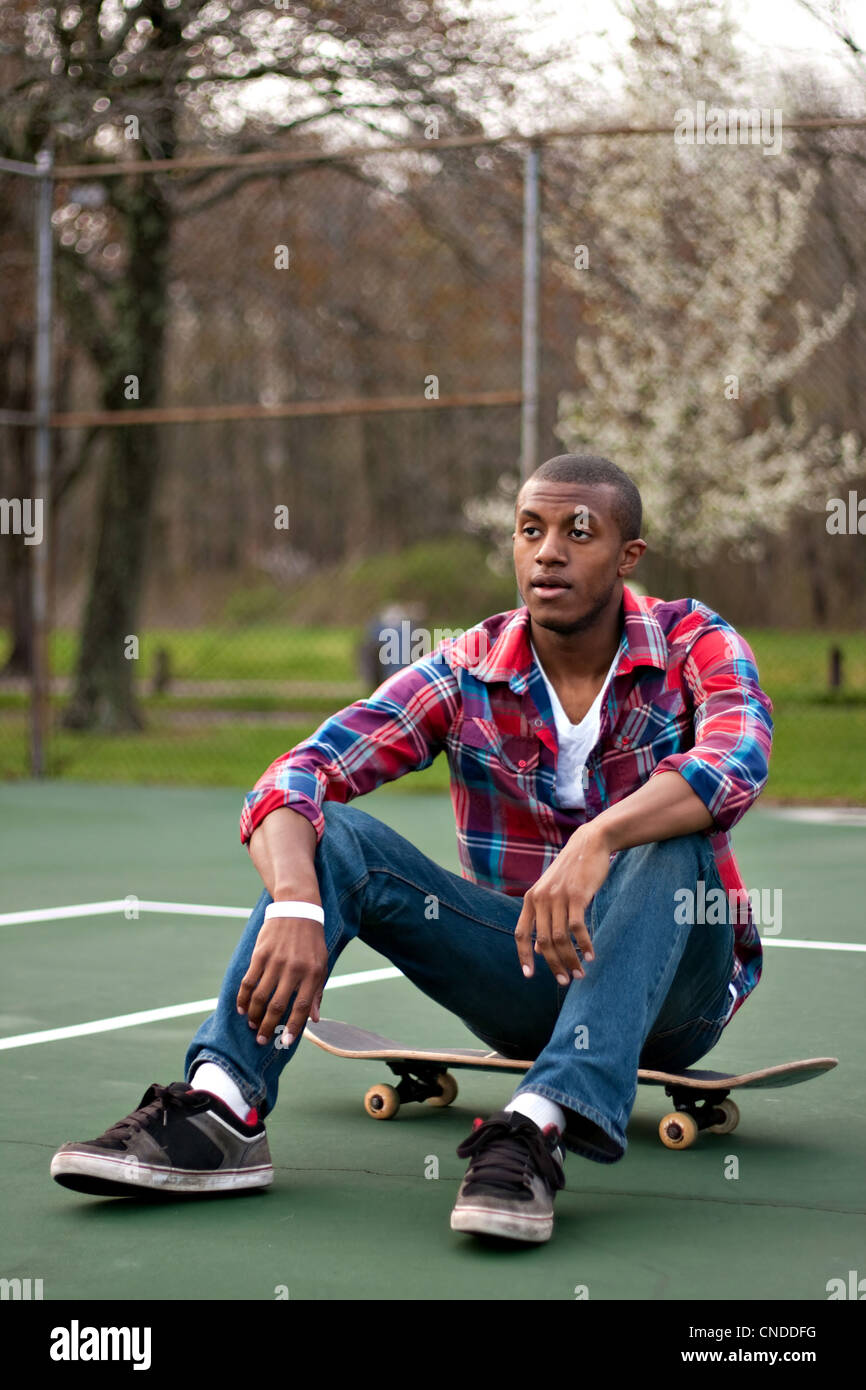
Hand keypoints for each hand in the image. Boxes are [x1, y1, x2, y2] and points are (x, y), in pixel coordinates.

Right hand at [236, 915, 328, 1045]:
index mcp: (312, 974)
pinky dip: (243, 998)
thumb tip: (315, 1020)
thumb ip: (317, 992)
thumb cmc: (312, 942)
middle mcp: (294, 969)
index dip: (293, 1027)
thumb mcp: (321, 965)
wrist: (297, 909)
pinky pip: (249, 981)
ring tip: (252, 1025)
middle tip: (261, 1039)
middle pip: (277, 1005)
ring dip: (254, 1015)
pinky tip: (242, 1008)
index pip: (302, 1007)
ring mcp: (275, 961)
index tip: (284, 1042)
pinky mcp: (260, 954)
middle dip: (268, 1027)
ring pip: (260, 996)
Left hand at [514, 823, 611, 984]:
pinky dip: (584, 944)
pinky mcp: (576, 895)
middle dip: (553, 964)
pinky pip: (577, 927)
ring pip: (560, 938)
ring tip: (579, 974)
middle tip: (564, 980)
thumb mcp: (551, 893)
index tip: (529, 976)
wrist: (589, 844)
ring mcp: (557, 896)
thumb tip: (537, 949)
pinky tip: (591, 955)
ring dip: (570, 959)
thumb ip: (542, 918)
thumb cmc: (571, 872)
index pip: (521, 933)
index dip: (523, 956)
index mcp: (531, 899)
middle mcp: (540, 898)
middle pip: (543, 941)